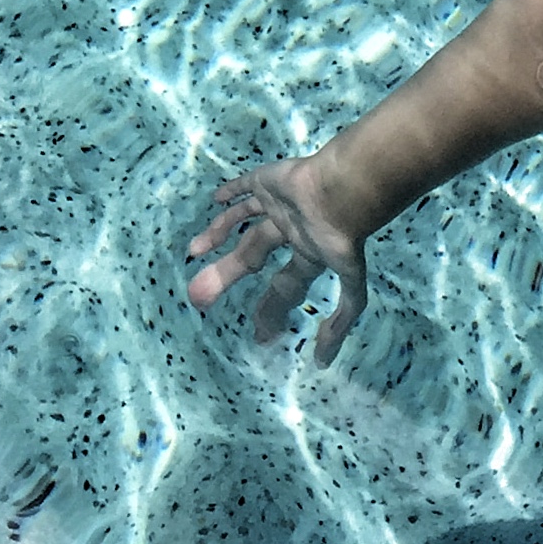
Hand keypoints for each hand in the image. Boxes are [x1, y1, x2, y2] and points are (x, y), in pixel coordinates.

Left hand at [186, 153, 369, 366]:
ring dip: (219, 234)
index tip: (255, 331)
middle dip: (228, 275)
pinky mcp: (270, 181)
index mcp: (308, 253)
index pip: (284, 285)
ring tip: (193, 252)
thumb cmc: (342, 235)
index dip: (270, 308)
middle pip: (253, 256)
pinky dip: (231, 192)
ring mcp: (281, 205)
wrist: (342, 188)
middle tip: (200, 296)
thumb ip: (341, 320)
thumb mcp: (349, 281)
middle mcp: (292, 230)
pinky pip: (247, 185)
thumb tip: (324, 362)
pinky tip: (215, 199)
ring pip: (244, 222)